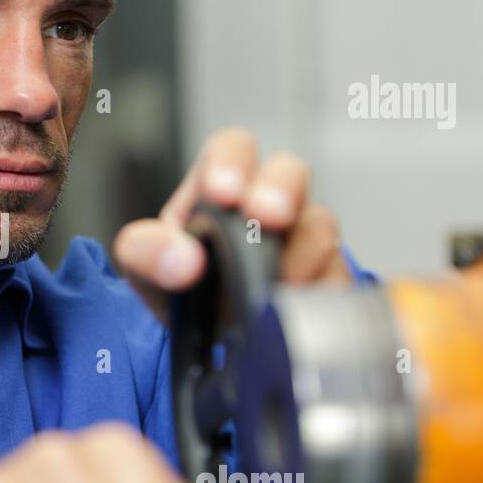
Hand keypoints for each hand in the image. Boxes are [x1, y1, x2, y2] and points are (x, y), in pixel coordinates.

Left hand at [112, 128, 350, 318]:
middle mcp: (267, 205)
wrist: (205, 334)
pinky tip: (301, 306)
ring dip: (302, 252)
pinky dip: (322, 292)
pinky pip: (338, 278)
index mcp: (220, 187)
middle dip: (281, 190)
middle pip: (290, 173)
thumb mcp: (144, 264)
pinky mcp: (325, 279)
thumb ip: (147, 253)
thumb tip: (182, 261)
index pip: (233, 149)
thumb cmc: (179, 280)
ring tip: (279, 282)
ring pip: (319, 227)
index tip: (224, 192)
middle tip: (269, 217)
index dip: (232, 162)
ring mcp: (302, 240)